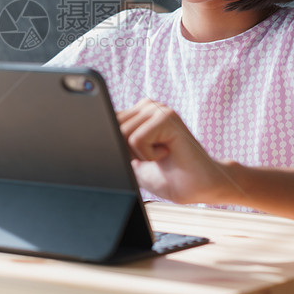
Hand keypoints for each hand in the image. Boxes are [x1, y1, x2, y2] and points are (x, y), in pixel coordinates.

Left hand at [117, 98, 234, 204]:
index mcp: (138, 114)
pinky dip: (149, 155)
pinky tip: (167, 153)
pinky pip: (137, 139)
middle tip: (153, 158)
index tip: (130, 158)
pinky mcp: (166, 117)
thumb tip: (92, 140)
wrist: (200, 187)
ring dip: (140, 154)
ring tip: (161, 155)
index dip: (115, 145)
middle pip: (113, 128)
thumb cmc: (170, 177)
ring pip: (123, 134)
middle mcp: (147, 106)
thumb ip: (115, 148)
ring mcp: (158, 109)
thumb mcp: (133, 163)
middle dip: (127, 151)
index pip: (108, 122)